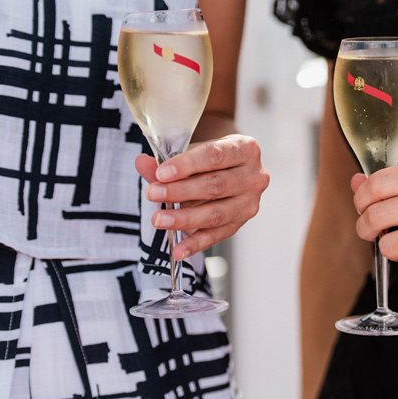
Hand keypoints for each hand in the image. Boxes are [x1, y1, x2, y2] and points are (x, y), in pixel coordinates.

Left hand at [136, 134, 268, 259]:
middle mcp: (254, 176)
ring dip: (185, 218)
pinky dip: (195, 244)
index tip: (162, 173)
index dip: (187, 165)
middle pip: (216, 185)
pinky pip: (217, 236)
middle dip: (181, 191)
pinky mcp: (240, 223)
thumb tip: (143, 163)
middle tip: (154, 193)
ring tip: (160, 219)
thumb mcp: (191, 152)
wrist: (228, 169)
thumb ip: (167, 160)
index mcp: (244, 149)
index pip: (215, 156)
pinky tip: (178, 249)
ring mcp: (249, 202)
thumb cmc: (209, 158)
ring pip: (217, 213)